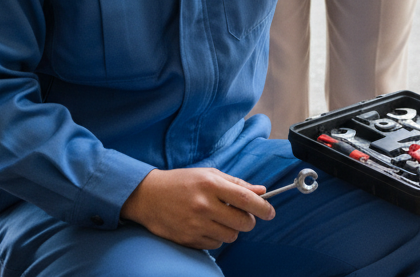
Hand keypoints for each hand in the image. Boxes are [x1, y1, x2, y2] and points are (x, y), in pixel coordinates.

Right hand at [120, 167, 273, 249]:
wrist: (148, 196)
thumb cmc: (182, 181)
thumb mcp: (209, 174)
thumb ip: (236, 183)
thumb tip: (261, 191)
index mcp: (211, 184)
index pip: (246, 199)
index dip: (263, 207)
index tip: (271, 212)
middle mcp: (204, 205)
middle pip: (242, 222)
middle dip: (248, 221)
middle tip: (244, 215)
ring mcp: (196, 224)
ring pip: (230, 236)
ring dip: (232, 229)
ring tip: (221, 218)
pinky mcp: (188, 239)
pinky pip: (215, 245)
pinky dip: (217, 237)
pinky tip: (207, 226)